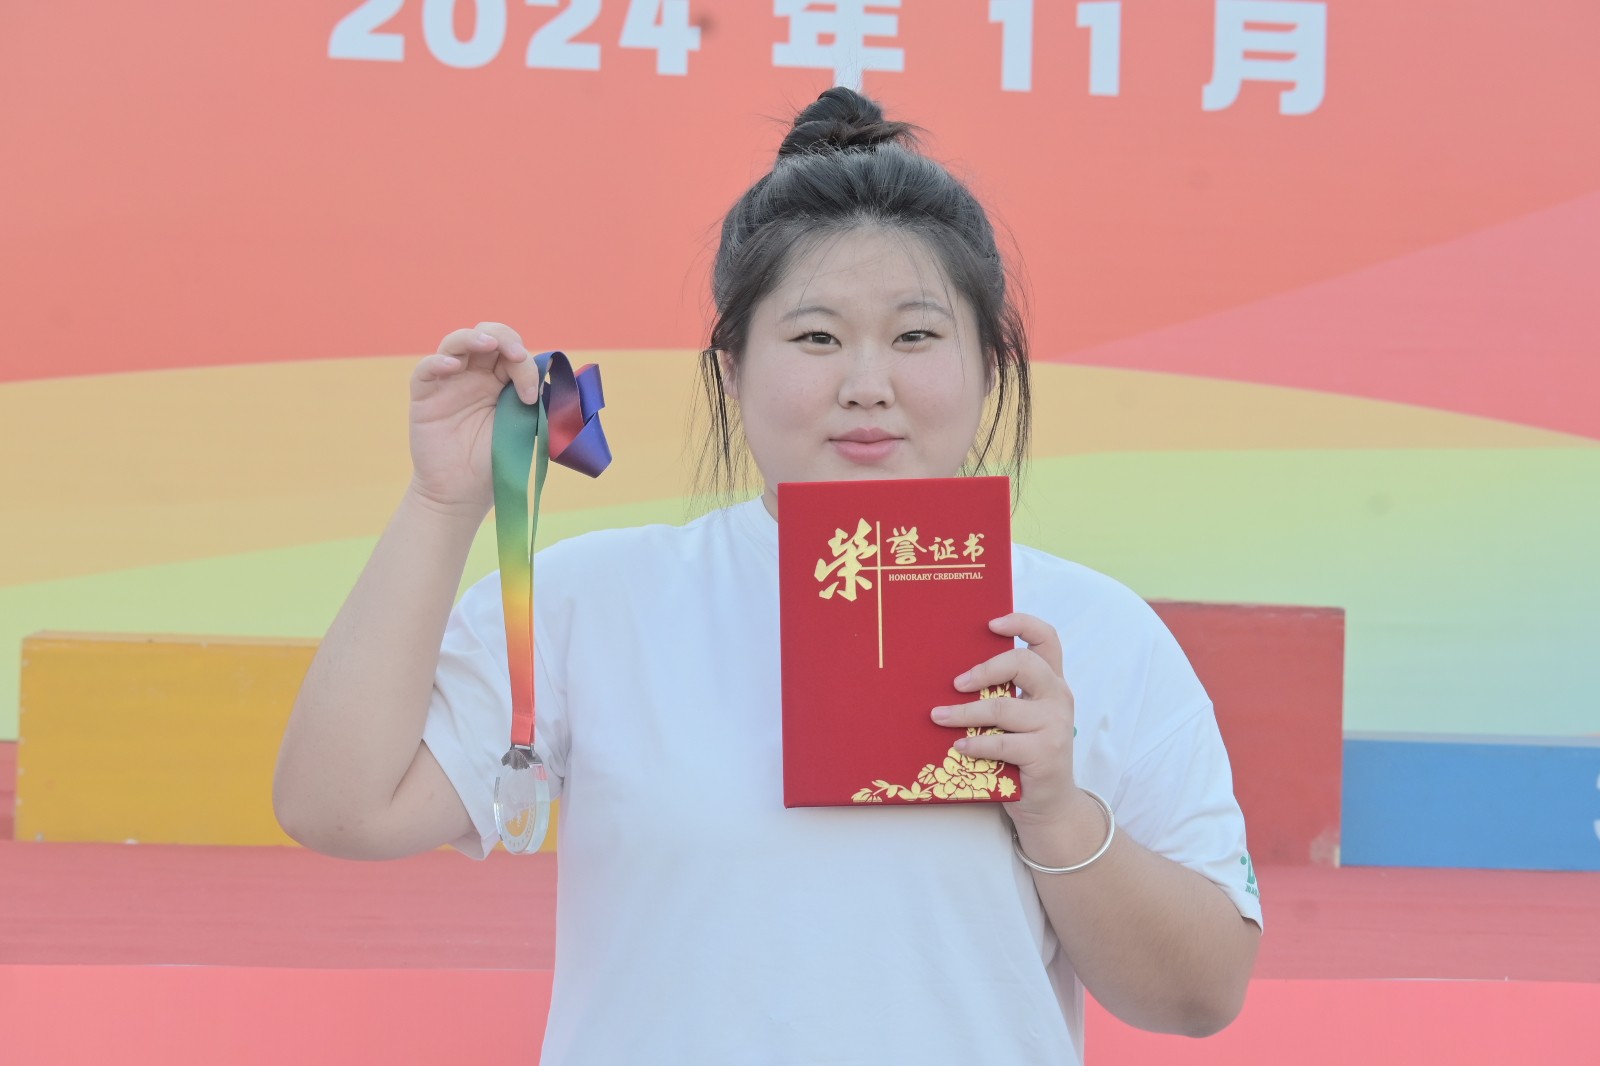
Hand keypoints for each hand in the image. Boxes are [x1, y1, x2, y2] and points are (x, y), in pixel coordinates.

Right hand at [407, 322, 547, 518]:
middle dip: (505, 339)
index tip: (532, 397)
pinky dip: (437, 362)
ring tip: (489, 345)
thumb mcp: (524, 429)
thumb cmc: (495, 463)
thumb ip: (537, 402)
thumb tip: (557, 377)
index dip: (525, 365)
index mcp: (501, 381)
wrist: (463, 495)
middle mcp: (474, 376)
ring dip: (474, 338)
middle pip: (487, 336)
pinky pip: (425, 369)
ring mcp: (449, 382)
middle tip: (517, 356)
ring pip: (456, 343)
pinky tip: (451, 367)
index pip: (512, 353)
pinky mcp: (424, 396)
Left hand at [930, 612, 1081, 829]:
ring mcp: (1054, 724)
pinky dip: (975, 744)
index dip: (1021, 623)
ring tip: (938, 717)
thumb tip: (951, 678)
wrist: (1049, 803)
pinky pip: (1002, 743)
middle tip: (957, 683)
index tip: (991, 623)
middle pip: (1024, 663)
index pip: (1046, 639)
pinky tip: (959, 747)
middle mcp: (1058, 697)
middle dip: (985, 669)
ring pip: (1003, 707)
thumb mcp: (1019, 718)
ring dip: (964, 713)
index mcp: (1051, 681)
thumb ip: (1002, 694)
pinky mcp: (1045, 752)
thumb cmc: (1024, 754)